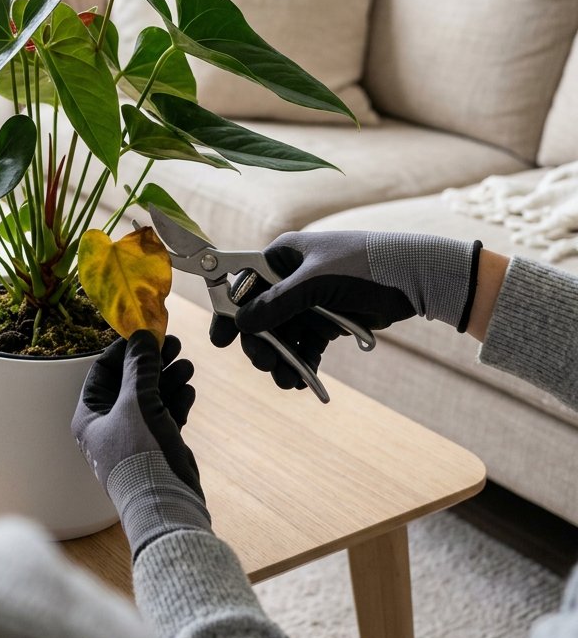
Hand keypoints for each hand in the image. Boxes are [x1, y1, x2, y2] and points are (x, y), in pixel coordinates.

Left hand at [72, 332, 210, 557]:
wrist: (165, 506)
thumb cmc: (140, 453)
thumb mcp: (137, 403)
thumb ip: (140, 367)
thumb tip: (142, 336)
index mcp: (90, 415)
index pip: (103, 370)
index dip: (125, 349)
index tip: (147, 333)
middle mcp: (107, 425)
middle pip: (129, 382)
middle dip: (152, 362)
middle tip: (174, 343)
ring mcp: (133, 437)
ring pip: (149, 397)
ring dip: (168, 379)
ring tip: (187, 364)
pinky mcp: (156, 447)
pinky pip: (163, 416)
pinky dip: (175, 401)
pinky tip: (188, 389)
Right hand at [210, 231, 482, 387]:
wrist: (417, 278)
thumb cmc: (364, 266)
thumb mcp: (316, 283)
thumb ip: (277, 303)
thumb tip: (242, 323)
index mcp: (282, 255)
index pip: (242, 283)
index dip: (229, 311)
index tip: (221, 340)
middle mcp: (291, 277)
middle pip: (260, 315)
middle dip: (260, 342)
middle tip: (265, 365)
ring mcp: (309, 300)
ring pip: (282, 334)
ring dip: (281, 358)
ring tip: (287, 381)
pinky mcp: (327, 321)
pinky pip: (305, 345)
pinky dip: (301, 362)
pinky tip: (303, 381)